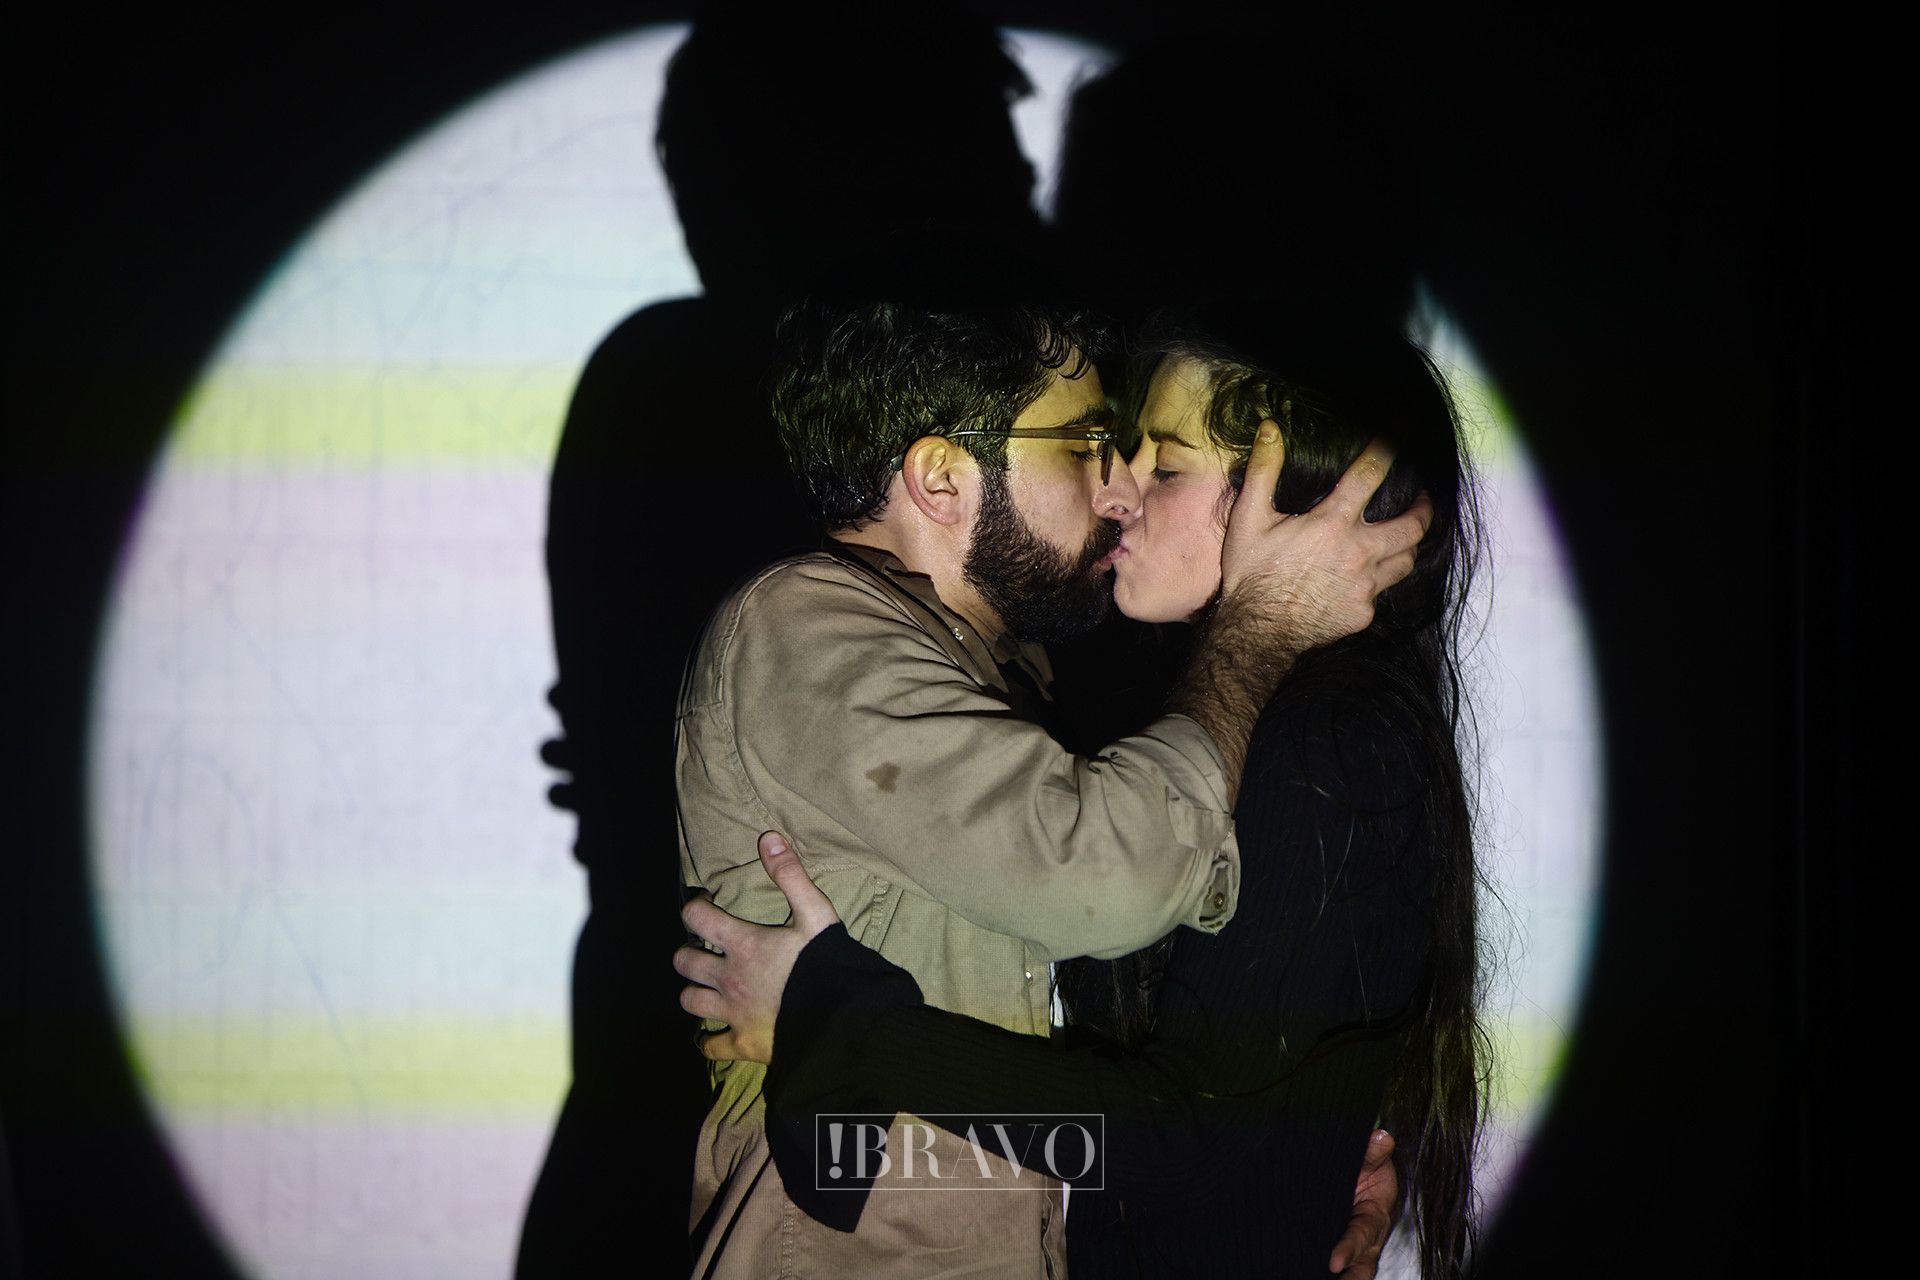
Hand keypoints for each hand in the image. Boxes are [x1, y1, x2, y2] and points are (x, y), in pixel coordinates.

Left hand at [674, 831, 839, 1063]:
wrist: (840, 1018)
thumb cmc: (826, 963)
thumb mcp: (816, 913)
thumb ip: (790, 876)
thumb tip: (768, 837)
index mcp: (743, 944)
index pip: (696, 917)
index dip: (695, 908)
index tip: (706, 906)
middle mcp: (728, 978)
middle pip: (684, 961)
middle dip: (689, 952)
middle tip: (704, 949)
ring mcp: (732, 1013)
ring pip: (690, 1001)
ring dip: (694, 992)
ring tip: (707, 987)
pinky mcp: (741, 1043)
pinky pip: (711, 1045)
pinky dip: (709, 1040)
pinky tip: (715, 1034)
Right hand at [1219, 427, 1432, 652]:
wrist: (1256, 632)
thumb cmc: (1251, 574)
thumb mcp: (1248, 518)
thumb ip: (1264, 470)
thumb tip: (1270, 428)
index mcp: (1332, 524)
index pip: (1370, 475)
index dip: (1388, 449)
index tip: (1404, 432)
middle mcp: (1358, 552)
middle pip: (1412, 525)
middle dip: (1424, 508)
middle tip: (1423, 499)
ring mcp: (1365, 586)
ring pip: (1406, 560)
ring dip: (1410, 544)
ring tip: (1406, 536)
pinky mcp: (1362, 612)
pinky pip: (1382, 591)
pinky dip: (1379, 580)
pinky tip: (1368, 577)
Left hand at [1328, 1129, 1398, 1276]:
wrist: (1360, 1174)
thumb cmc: (1368, 1168)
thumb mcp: (1372, 1158)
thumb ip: (1374, 1151)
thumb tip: (1382, 1137)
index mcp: (1375, 1216)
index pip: (1360, 1236)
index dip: (1348, 1250)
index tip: (1334, 1263)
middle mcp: (1367, 1239)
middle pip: (1361, 1267)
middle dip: (1350, 1279)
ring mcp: (1356, 1248)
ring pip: (1353, 1272)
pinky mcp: (1341, 1249)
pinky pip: (1339, 1268)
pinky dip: (1323, 1272)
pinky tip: (1304, 1273)